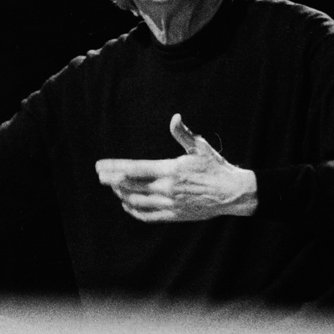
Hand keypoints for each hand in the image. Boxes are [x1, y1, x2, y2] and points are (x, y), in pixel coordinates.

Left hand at [96, 114, 257, 222]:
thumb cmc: (216, 167)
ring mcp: (170, 203)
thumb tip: (174, 117)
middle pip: (130, 186)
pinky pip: (148, 215)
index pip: (134, 169)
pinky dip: (134, 211)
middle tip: (100, 176)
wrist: (233, 193)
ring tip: (113, 188)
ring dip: (121, 194)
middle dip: (112, 181)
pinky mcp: (175, 215)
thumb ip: (183, 133)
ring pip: (136, 201)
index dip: (114, 168)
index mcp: (171, 170)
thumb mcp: (200, 147)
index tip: (100, 166)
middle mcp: (168, 188)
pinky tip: (127, 205)